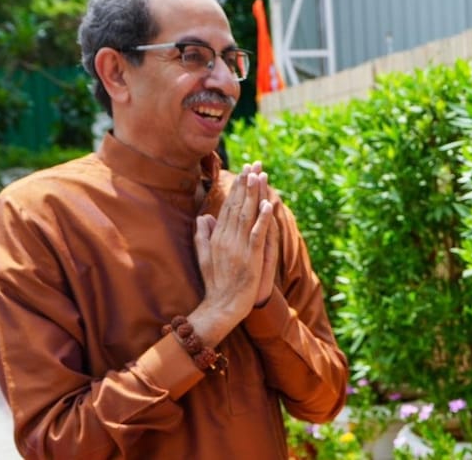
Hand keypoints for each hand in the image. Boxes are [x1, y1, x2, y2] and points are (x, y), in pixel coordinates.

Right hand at [191, 162, 274, 343]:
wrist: (220, 307)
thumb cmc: (215, 284)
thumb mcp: (204, 257)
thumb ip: (202, 236)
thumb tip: (203, 216)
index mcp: (217, 237)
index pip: (228, 207)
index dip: (237, 188)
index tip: (244, 171)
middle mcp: (226, 239)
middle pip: (238, 206)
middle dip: (247, 184)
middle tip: (255, 164)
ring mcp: (238, 248)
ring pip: (247, 216)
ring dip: (255, 195)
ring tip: (260, 175)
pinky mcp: (250, 259)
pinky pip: (257, 235)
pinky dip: (263, 219)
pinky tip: (269, 205)